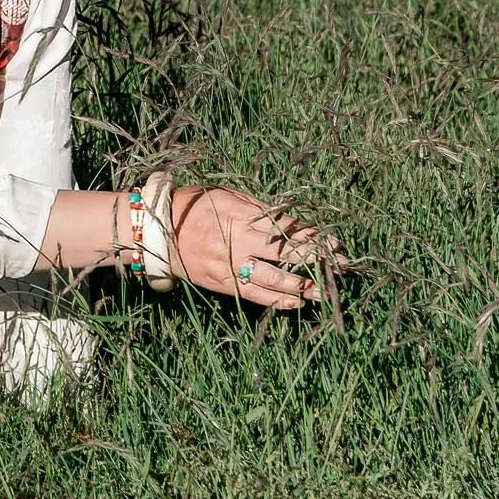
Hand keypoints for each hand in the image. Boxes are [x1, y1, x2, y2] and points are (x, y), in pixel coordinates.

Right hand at [169, 186, 343, 308]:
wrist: (156, 233)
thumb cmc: (191, 207)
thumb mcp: (223, 195)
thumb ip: (255, 207)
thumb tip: (288, 220)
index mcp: (238, 214)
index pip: (284, 227)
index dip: (311, 235)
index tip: (334, 242)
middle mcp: (237, 240)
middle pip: (284, 252)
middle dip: (316, 258)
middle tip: (342, 266)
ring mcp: (229, 263)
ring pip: (272, 277)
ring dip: (302, 284)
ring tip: (325, 290)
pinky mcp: (221, 282)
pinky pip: (253, 294)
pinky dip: (276, 300)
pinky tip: (296, 303)